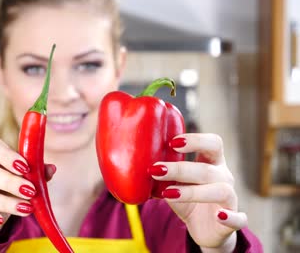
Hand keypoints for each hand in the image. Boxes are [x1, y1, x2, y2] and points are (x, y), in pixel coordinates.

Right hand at [0, 133, 55, 241]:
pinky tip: (0, 220)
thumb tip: (51, 169)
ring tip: (26, 208)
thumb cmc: (5, 171)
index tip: (26, 167)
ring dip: (2, 202)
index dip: (5, 155)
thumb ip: (35, 167)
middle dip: (8, 182)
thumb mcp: (19, 167)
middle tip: (30, 191)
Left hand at [150, 133, 246, 251]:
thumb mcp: (173, 184)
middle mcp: (224, 178)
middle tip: (156, 169)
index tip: (172, 142)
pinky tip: (219, 215)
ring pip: (221, 190)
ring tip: (167, 193)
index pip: (213, 143)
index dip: (196, 140)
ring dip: (193, 191)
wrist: (204, 229)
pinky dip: (230, 217)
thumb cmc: (187, 200)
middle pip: (208, 168)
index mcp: (212, 163)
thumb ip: (161, 173)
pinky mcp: (233, 221)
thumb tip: (130, 161)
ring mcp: (231, 199)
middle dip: (181, 168)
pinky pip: (238, 218)